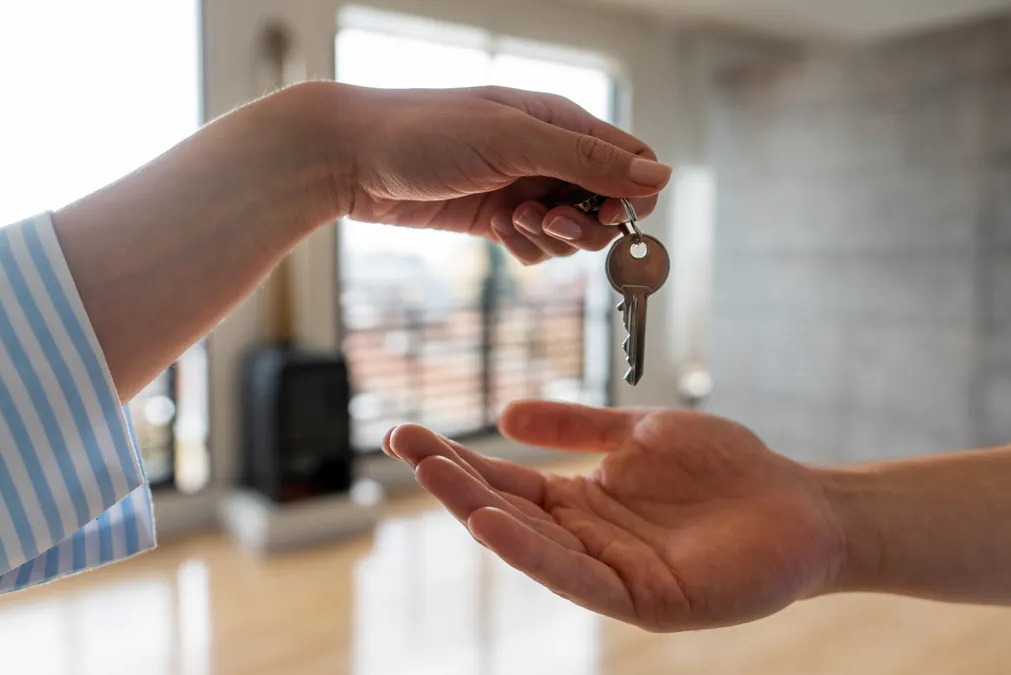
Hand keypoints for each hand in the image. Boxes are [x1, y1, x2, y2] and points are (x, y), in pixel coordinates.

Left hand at [304, 82, 671, 264]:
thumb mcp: (514, 141)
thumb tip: (659, 178)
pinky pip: (537, 247)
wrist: (351, 157)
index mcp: (561, 122)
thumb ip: (588, 160)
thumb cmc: (426, 132)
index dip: (631, 195)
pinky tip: (497, 233)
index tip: (609, 216)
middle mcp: (548, 155)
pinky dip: (526, 248)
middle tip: (544, 221)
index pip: (631, 161)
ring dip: (551, 239)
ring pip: (572, 233)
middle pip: (605, 205)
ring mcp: (523, 188)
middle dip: (585, 225)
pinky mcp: (497, 218)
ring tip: (512, 223)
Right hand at [383, 401, 848, 631]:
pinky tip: (493, 523)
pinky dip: (532, 553)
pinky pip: (578, 578)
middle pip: (508, 511)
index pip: (508, 481)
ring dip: (480, 511)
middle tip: (403, 445)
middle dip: (454, 481)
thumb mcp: (640, 434)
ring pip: (533, 546)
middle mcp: (587, 541)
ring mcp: (612, 572)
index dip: (458, 459)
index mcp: (584, 502)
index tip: (407, 433)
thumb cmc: (728, 470)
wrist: (802, 504)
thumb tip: (505, 414)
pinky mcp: (644, 600)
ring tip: (433, 476)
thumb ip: (578, 426)